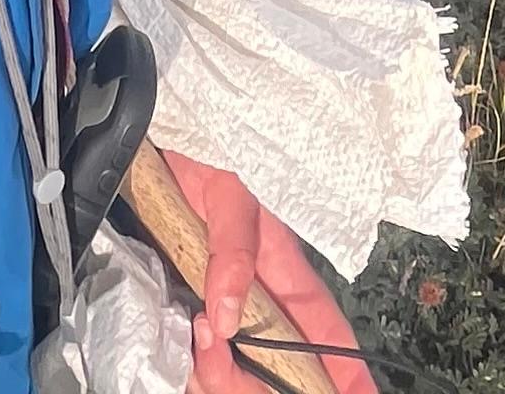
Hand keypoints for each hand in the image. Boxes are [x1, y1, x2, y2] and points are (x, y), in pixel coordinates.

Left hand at [161, 149, 375, 393]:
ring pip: (236, 364)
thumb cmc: (209, 151)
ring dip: (218, 373)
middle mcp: (260, 290)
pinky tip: (188, 350)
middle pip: (276, 361)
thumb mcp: (228, 194)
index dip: (344, 364)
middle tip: (214, 364)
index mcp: (281, 264)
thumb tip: (230, 319)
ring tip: (198, 347)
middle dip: (249, 381)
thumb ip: (233, 252)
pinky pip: (202, 355)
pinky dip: (195, 362)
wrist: (160, 135)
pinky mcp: (190, 300)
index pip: (321, 324)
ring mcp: (225, 300)